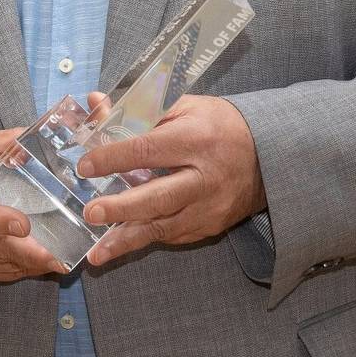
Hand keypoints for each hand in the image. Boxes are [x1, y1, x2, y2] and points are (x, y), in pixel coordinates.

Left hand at [78, 93, 266, 266]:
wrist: (271, 155)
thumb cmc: (220, 125)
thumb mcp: (184, 107)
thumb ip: (137, 110)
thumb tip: (95, 103)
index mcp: (195, 139)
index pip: (147, 150)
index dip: (114, 159)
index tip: (85, 166)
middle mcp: (204, 178)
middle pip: (159, 197)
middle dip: (121, 208)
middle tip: (90, 214)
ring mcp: (210, 207)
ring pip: (164, 227)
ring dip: (127, 241)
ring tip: (97, 253)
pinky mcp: (212, 226)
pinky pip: (174, 235)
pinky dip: (146, 240)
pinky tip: (120, 245)